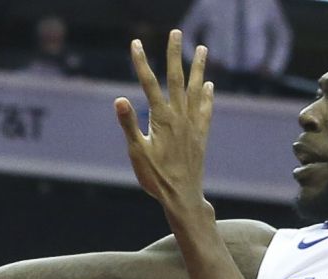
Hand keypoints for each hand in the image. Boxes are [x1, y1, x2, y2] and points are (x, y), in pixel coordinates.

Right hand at [115, 31, 214, 214]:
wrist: (182, 196)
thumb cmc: (156, 177)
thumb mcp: (136, 152)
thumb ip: (129, 124)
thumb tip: (119, 99)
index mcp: (161, 119)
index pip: (149, 84)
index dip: (141, 62)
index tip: (136, 43)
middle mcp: (179, 117)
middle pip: (177, 79)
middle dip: (174, 54)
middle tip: (176, 32)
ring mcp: (192, 125)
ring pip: (195, 89)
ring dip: (198, 68)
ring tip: (202, 48)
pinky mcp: (201, 135)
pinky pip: (205, 110)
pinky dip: (207, 96)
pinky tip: (209, 85)